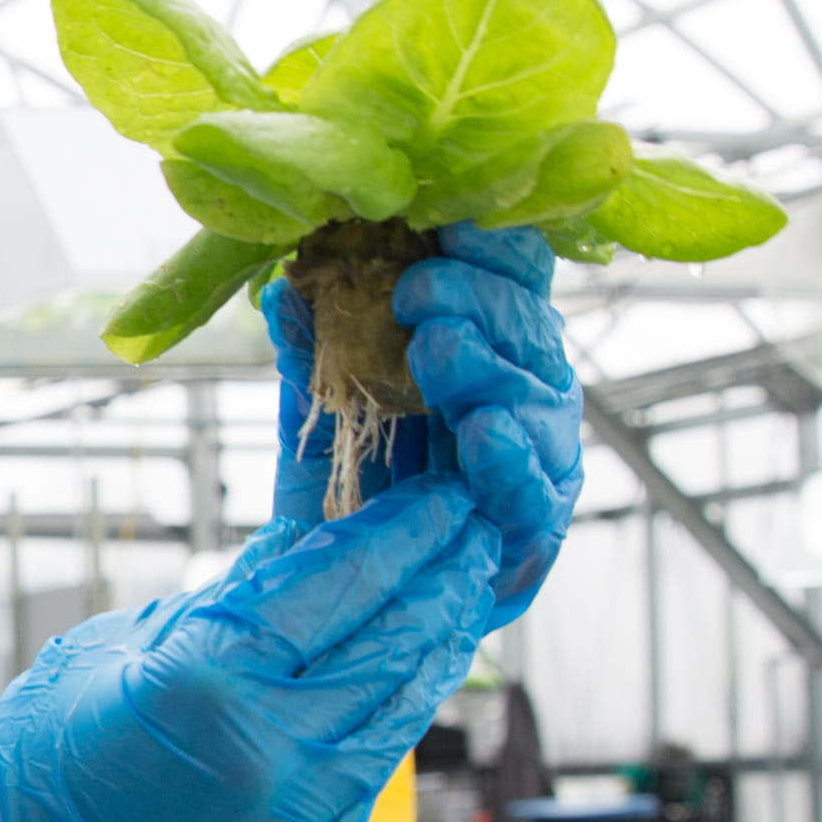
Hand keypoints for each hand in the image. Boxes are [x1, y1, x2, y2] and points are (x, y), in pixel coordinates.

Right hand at [0, 480, 499, 821]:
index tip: (442, 492)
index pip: (340, 581)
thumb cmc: (37, 757)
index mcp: (208, 679)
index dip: (402, 529)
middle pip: (394, 640)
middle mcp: (271, 748)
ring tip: (464, 590)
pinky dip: (398, 709)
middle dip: (444, 576)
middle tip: (479, 526)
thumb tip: (301, 549)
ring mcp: (297, 815)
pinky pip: (373, 767)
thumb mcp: (118, 649)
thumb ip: (222, 605)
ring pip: (402, 707)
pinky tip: (412, 671)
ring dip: (439, 642)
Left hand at [265, 221, 581, 628]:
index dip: (488, 246)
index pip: (508, 276)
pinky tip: (485, 433)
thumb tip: (283, 289)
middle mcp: (523, 390)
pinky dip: (512, 460)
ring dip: (491, 369)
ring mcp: (537, 456)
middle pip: (527, 327)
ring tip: (440, 351)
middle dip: (478, 302)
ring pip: (539, 399)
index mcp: (485, 344)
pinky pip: (535, 488)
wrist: (343, 603)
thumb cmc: (349, 494)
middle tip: (418, 291)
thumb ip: (312, 354)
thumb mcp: (319, 413)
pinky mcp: (534, 525)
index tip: (448, 219)